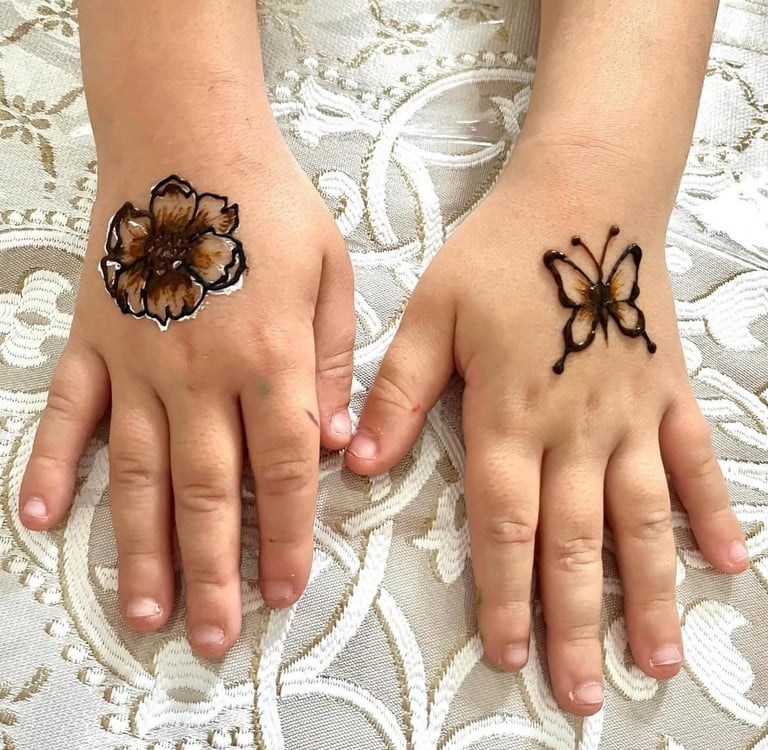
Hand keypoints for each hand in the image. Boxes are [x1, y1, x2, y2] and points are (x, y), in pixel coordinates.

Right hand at [18, 138, 354, 658]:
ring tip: (147, 612)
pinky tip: (42, 521)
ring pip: (138, 473)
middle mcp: (200, 375)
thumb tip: (341, 442)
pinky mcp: (92, 342)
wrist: (188, 139)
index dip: (288, 537)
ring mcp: (136, 362)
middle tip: (216, 637)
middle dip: (216, 570)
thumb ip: (330, 363)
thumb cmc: (269, 205)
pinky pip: (67, 415)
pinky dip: (51, 469)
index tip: (287, 593)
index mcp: (269, 359)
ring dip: (142, 548)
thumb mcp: (331, 276)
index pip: (284, 471)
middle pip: (209, 492)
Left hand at [344, 145, 748, 714]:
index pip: (506, 526)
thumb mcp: (430, 313)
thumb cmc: (500, 254)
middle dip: (575, 623)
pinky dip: (714, 512)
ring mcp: (631, 414)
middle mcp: (576, 430)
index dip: (506, 595)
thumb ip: (398, 391)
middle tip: (584, 694)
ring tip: (657, 659)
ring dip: (651, 592)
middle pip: (575, 543)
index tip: (507, 655)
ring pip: (643, 519)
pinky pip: (696, 461)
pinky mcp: (668, 391)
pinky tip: (732, 562)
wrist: (582, 198)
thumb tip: (360, 461)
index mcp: (509, 416)